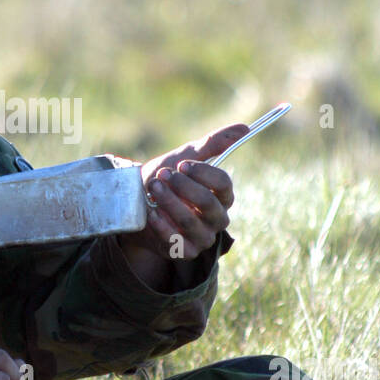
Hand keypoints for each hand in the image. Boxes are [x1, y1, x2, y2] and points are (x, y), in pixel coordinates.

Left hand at [120, 122, 245, 268]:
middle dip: (184, 188)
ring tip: (153, 188)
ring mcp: (203, 237)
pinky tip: (151, 213)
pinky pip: (178, 243)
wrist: (134, 204)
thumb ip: (213, 144)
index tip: (181, 164)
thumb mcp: (185, 158)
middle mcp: (217, 218)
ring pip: (192, 223)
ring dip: (170, 204)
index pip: (224, 184)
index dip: (203, 173)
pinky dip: (163, 227)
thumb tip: (245, 128)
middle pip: (209, 204)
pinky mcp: (186, 252)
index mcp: (222, 196)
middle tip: (163, 175)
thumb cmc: (165, 180)